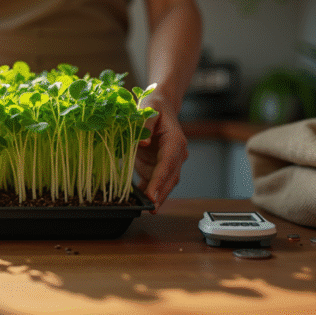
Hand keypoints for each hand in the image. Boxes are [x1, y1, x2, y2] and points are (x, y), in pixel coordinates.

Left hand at [134, 94, 188, 211]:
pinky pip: (154, 181)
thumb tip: (141, 144)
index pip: (168, 164)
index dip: (159, 181)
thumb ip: (145, 125)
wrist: (160, 106)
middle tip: (150, 209)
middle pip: (170, 178)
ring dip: (156, 197)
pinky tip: (139, 200)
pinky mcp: (158, 166)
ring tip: (145, 209)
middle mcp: (176, 154)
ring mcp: (169, 162)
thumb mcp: (148, 109)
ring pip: (165, 183)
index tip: (152, 195)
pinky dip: (148, 191)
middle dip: (160, 195)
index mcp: (175, 142)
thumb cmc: (154, 107)